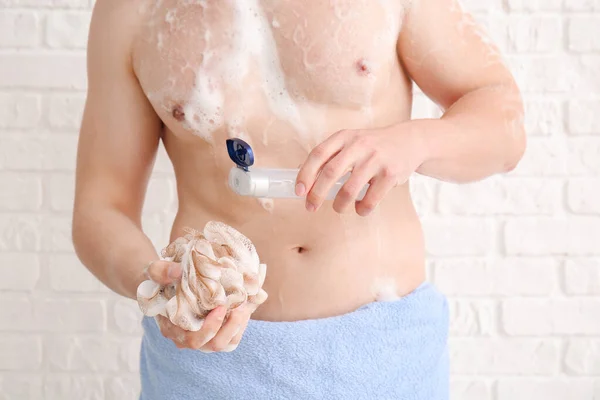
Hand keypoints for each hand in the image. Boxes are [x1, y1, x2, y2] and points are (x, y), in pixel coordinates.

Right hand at [145, 260, 252, 351]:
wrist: (165, 282)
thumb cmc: (159, 279)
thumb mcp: (154, 271)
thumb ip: (161, 271)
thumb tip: (177, 271)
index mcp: (172, 327)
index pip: (193, 338)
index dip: (210, 327)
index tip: (221, 306)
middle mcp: (186, 338)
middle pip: (212, 344)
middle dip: (230, 326)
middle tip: (240, 305)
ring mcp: (202, 338)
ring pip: (225, 344)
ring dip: (239, 326)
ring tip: (245, 305)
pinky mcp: (214, 333)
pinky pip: (232, 338)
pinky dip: (241, 324)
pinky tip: (245, 306)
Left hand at [295, 124, 424, 215]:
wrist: (410, 141)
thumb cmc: (373, 145)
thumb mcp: (351, 141)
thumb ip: (329, 155)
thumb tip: (300, 175)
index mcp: (344, 136)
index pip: (318, 154)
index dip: (305, 174)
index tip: (298, 191)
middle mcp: (359, 145)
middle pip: (330, 173)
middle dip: (316, 194)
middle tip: (310, 207)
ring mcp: (375, 159)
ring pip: (349, 190)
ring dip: (339, 205)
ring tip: (338, 208)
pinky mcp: (390, 174)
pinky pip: (370, 199)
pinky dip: (362, 209)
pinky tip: (360, 208)